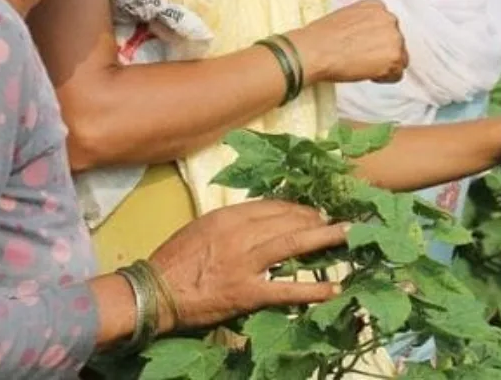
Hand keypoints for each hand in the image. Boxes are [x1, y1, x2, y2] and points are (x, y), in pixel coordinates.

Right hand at [148, 200, 348, 332]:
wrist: (153, 294)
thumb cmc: (174, 262)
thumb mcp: (201, 229)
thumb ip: (231, 223)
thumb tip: (260, 220)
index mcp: (227, 217)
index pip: (272, 206)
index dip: (297, 208)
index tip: (312, 210)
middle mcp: (239, 234)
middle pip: (287, 220)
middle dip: (316, 219)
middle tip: (336, 221)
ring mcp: (244, 263)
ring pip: (293, 244)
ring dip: (324, 238)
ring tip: (347, 236)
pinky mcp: (246, 292)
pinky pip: (286, 289)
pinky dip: (313, 289)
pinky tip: (334, 288)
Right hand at [290, 0, 408, 84]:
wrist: (315, 51)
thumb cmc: (322, 38)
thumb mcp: (345, 18)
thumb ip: (363, 24)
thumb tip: (367, 38)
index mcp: (376, 6)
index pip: (387, 26)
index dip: (376, 41)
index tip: (365, 48)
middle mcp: (389, 18)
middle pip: (395, 42)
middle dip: (382, 53)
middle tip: (363, 60)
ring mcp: (394, 37)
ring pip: (399, 58)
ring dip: (384, 66)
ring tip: (363, 68)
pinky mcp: (394, 57)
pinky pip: (398, 74)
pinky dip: (385, 78)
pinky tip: (368, 75)